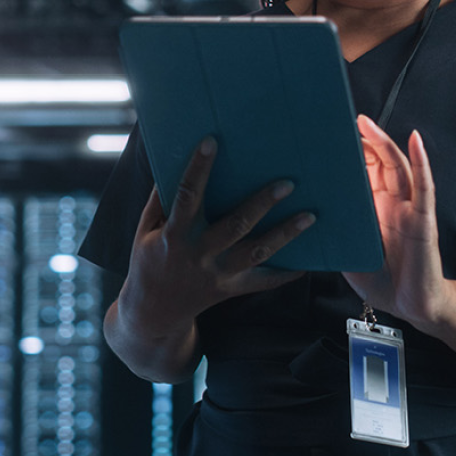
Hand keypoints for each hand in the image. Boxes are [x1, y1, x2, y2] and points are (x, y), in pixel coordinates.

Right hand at [123, 136, 313, 336]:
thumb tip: (172, 162)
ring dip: (285, 234)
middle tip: (287, 183)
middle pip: (235, 226)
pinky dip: (286, 273)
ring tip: (310, 216)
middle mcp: (199, 255)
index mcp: (174, 236)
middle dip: (261, 204)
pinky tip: (308, 261)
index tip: (211, 141)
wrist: (152, 313)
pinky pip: (264, 282)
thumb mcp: (145, 230)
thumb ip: (159, 200)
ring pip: (257, 253)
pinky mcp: (231, 289)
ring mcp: (218, 274)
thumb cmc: (148, 261)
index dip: (198, 168)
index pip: (187, 196)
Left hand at [342, 115, 450, 327]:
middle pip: (378, 162)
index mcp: (373, 208)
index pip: (362, 171)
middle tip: (343, 122)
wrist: (411, 305)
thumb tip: (299, 215)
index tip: (328, 135)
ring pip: (397, 166)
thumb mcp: (348, 251)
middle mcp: (392, 202)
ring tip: (367, 123)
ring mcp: (409, 208)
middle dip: (362, 141)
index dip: (349, 153)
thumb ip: (334, 232)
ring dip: (383, 142)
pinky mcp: (423, 219)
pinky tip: (414, 140)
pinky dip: (421, 160)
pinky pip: (423, 186)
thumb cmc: (381, 280)